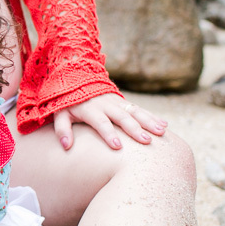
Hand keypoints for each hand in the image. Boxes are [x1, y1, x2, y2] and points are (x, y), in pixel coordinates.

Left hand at [53, 93, 167, 150]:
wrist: (78, 79)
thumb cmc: (68, 103)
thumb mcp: (60, 114)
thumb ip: (62, 129)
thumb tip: (66, 146)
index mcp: (90, 109)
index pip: (101, 122)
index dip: (109, 134)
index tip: (118, 146)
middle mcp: (106, 105)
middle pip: (122, 117)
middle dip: (135, 129)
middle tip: (146, 141)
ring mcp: (117, 102)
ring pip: (136, 111)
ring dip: (149, 122)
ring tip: (161, 132)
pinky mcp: (124, 102)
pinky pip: (140, 109)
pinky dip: (153, 116)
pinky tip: (164, 125)